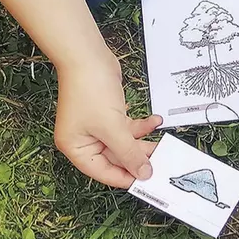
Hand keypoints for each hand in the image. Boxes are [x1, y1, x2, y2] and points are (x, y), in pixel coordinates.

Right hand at [55, 58, 161, 187]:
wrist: (88, 56)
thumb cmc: (90, 90)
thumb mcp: (114, 129)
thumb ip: (130, 154)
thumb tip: (143, 174)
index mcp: (76, 148)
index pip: (103, 173)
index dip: (125, 178)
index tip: (147, 181)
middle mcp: (85, 140)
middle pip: (116, 159)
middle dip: (138, 158)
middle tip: (161, 163)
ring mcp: (97, 128)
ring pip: (125, 144)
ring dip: (143, 142)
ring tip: (162, 143)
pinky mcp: (109, 115)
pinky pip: (127, 128)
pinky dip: (141, 126)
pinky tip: (155, 120)